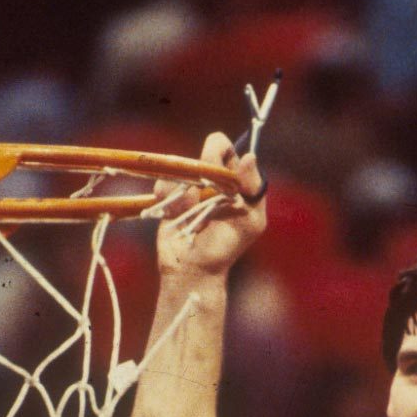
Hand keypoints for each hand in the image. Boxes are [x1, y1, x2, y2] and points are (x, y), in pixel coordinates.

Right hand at [156, 131, 266, 280]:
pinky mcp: (168, 195)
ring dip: (187, 195)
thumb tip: (249, 156)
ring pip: (181, 169)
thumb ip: (252, 188)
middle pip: (201, 153)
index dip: (220, 156)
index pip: (225, 148)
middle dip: (203, 177)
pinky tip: (176, 217)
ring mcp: (188, 184)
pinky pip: (164, 184)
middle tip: (205, 199)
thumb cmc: (227, 246)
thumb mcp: (250, 221)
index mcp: (233, 178)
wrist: (194, 267)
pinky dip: (170, 201)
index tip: (221, 180)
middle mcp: (211, 177)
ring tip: (193, 216)